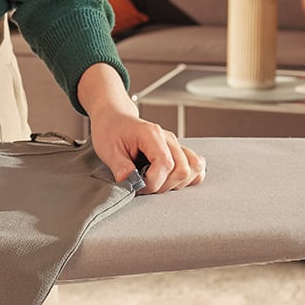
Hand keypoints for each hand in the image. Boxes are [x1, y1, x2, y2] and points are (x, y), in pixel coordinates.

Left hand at [78, 64, 205, 193]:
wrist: (114, 118)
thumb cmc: (111, 130)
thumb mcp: (108, 150)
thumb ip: (121, 168)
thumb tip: (131, 184)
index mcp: (151, 135)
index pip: (165, 164)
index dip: (153, 182)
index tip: (137, 186)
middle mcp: (168, 139)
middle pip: (182, 170)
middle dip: (163, 186)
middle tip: (143, 186)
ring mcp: (175, 145)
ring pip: (194, 169)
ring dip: (175, 184)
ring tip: (155, 183)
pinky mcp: (177, 151)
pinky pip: (196, 166)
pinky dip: (188, 177)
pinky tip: (171, 180)